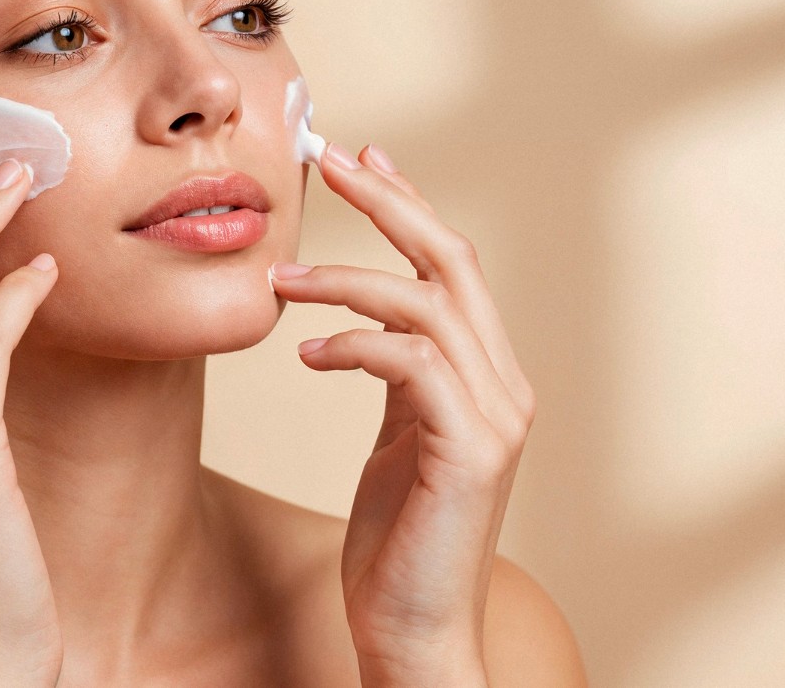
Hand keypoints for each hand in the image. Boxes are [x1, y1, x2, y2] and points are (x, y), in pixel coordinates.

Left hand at [269, 143, 535, 687]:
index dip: (408, 202)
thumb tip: (366, 316)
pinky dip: (354, 344)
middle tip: (328, 160)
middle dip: (387, 201)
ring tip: (281, 277)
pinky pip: (411, 365)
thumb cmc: (397, 537)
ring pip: (426, 303)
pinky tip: (305, 355)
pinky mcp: (470, 452)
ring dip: (345, 278)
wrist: (413, 629)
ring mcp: (495, 417)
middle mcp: (503, 384)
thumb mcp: (397, 435)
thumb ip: (397, 373)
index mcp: (486, 374)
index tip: (362, 155)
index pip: (450, 264)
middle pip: (450, 260)